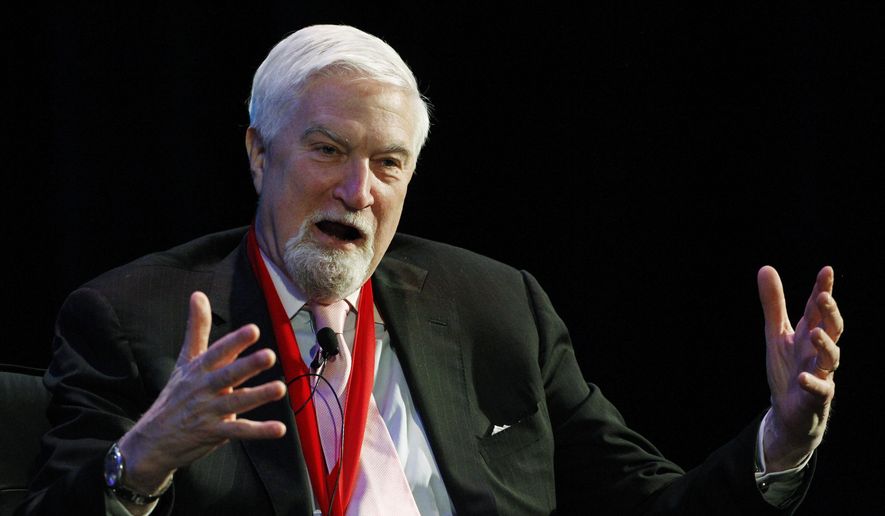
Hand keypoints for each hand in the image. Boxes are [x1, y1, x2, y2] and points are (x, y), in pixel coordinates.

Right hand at [117, 291, 286, 493]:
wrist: (151, 442)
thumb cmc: (174, 396)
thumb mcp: (184, 361)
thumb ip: (197, 329)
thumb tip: (198, 294)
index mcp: (198, 370)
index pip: (217, 353)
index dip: (235, 342)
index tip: (253, 330)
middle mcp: (203, 389)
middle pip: (227, 375)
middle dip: (247, 366)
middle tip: (270, 355)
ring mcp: (208, 412)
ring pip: (236, 402)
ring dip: (258, 396)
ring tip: (280, 388)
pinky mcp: (213, 433)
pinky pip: (239, 431)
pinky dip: (259, 431)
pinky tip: (279, 428)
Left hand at [757, 266, 842, 470]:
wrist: (789, 411)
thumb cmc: (788, 369)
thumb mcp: (776, 334)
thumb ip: (773, 304)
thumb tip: (766, 267)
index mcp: (809, 334)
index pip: (817, 309)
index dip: (822, 290)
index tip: (826, 270)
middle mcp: (818, 352)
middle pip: (831, 329)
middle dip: (829, 313)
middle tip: (823, 296)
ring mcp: (821, 373)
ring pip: (831, 358)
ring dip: (825, 345)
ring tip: (815, 333)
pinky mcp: (816, 396)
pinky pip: (820, 390)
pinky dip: (813, 383)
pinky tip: (804, 377)